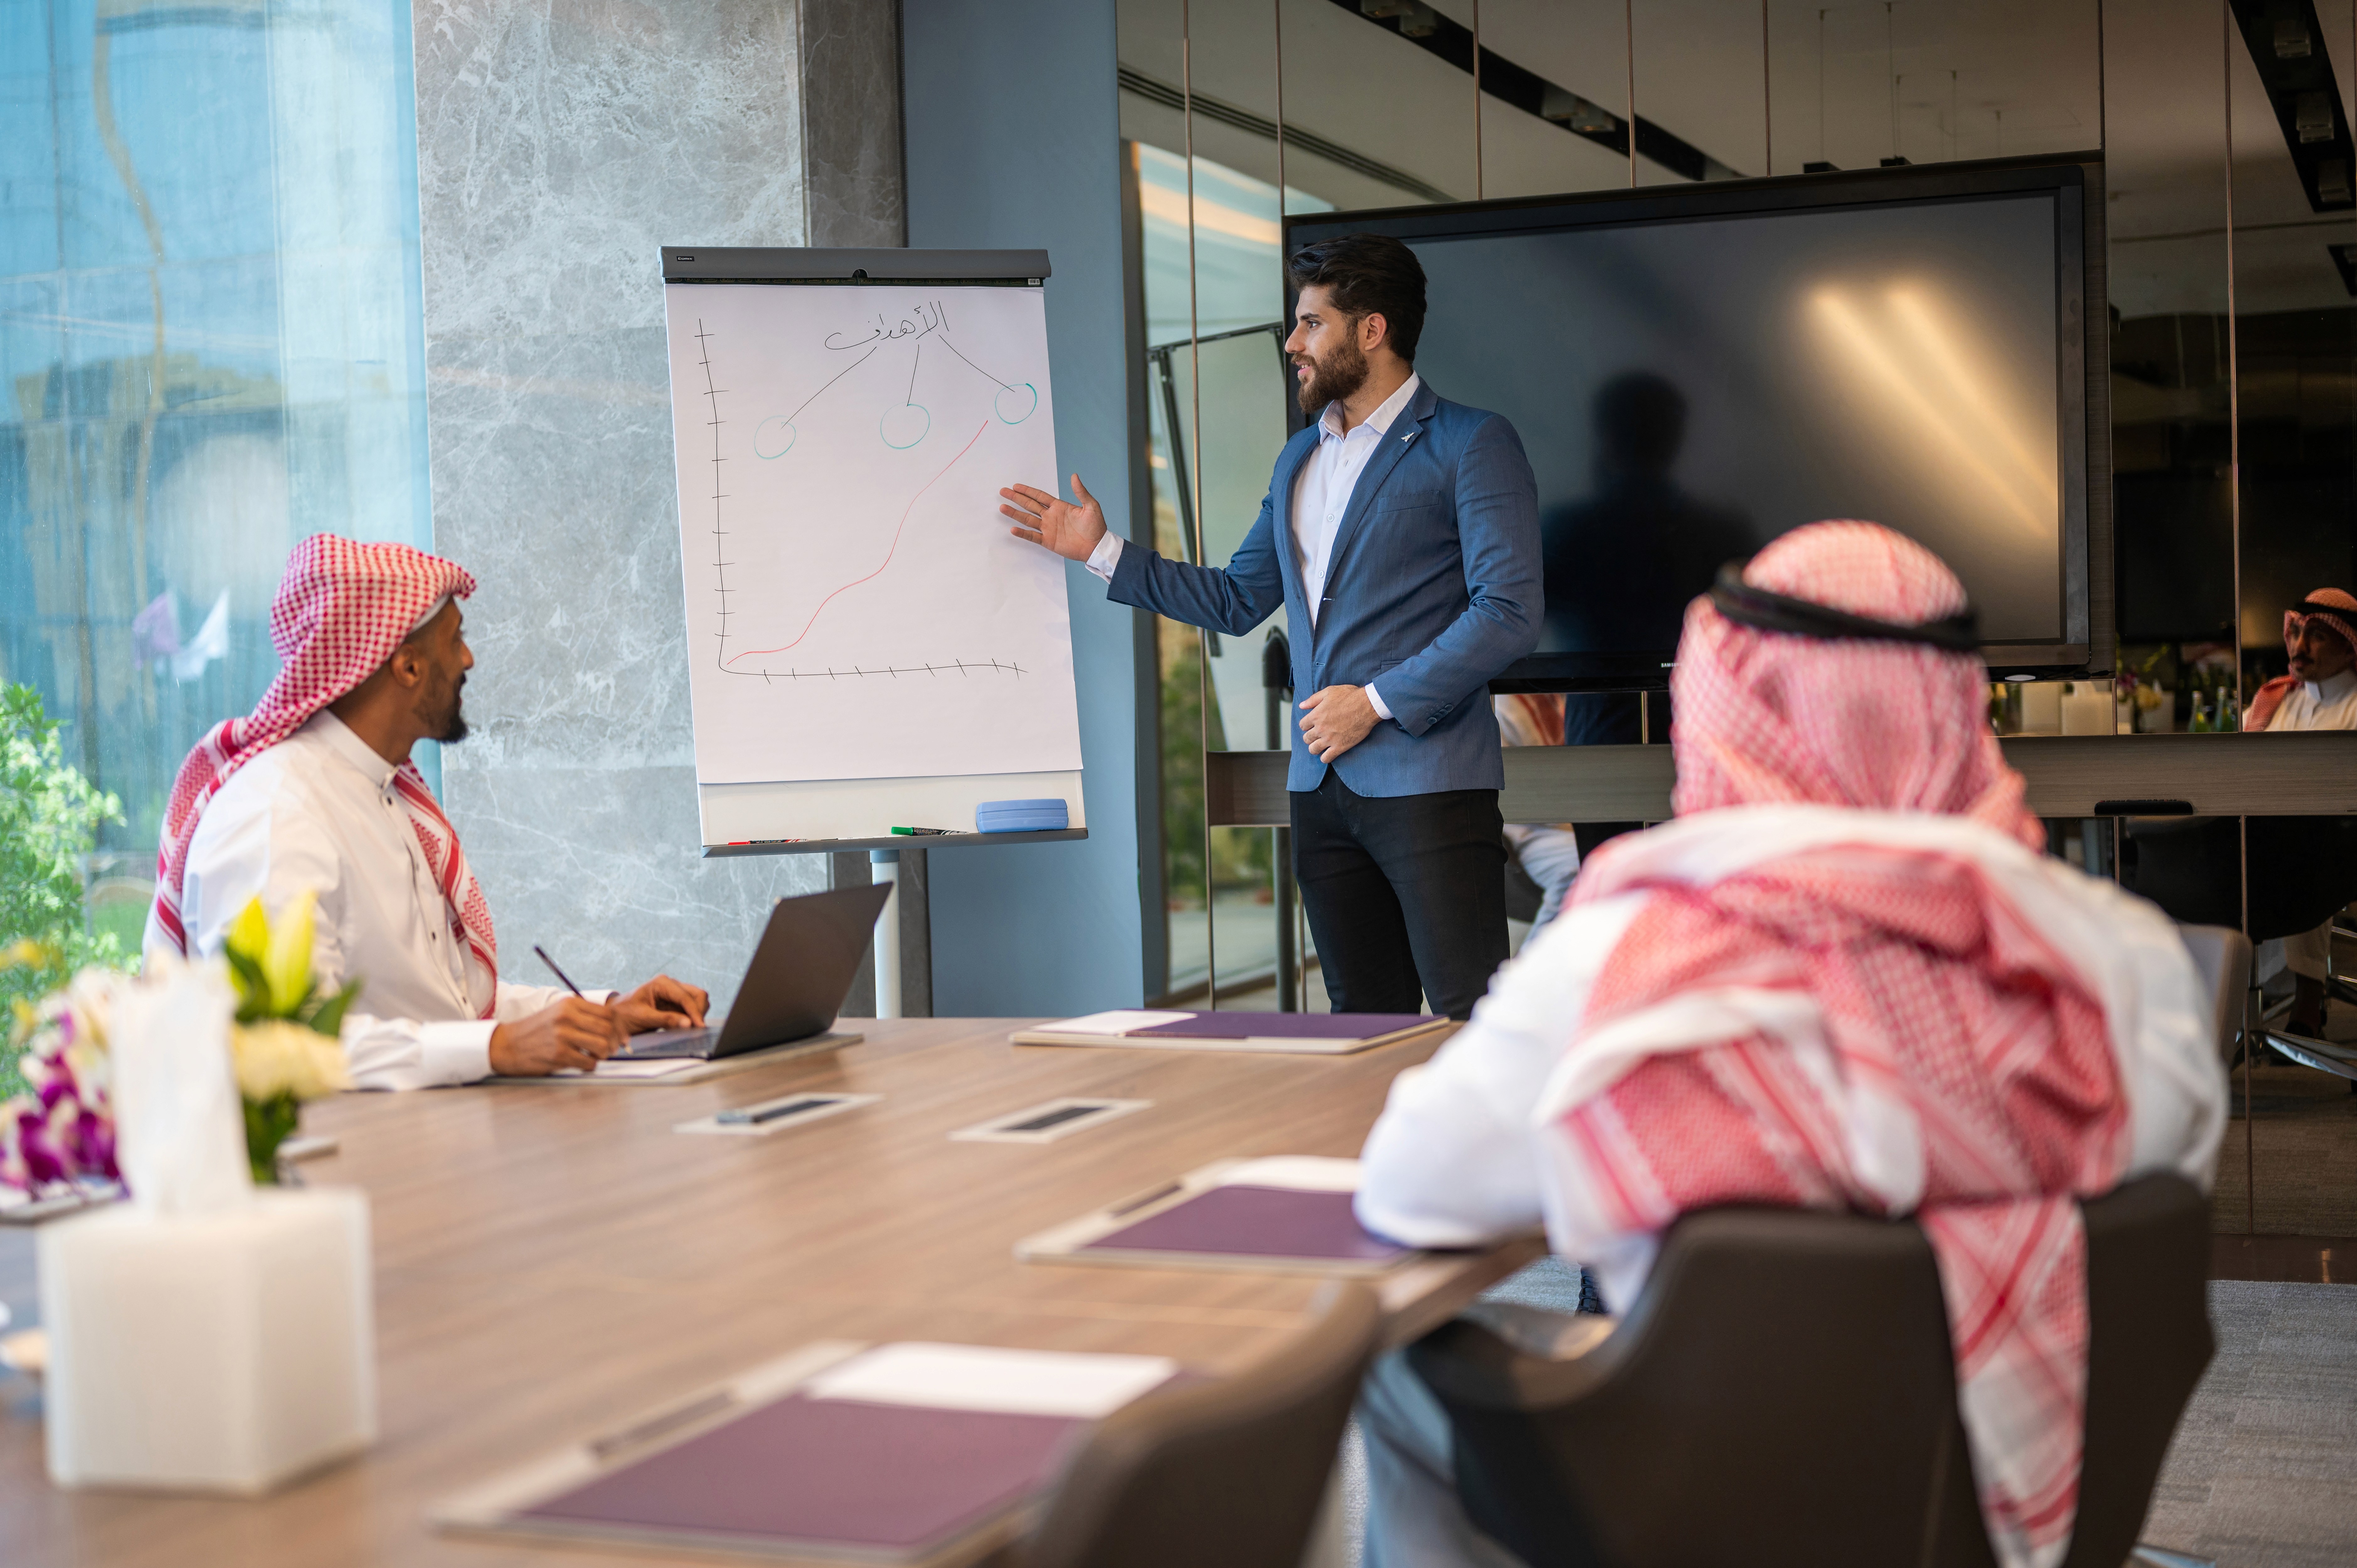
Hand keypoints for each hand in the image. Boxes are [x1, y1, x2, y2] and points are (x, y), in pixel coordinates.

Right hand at [488, 996, 627, 1075]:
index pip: (607, 1013)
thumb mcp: (558, 1013)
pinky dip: (589, 1066)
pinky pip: (589, 1063)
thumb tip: (614, 1029)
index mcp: (570, 1004)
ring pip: (601, 1046)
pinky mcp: (559, 1054)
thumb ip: (583, 1016)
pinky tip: (581, 1063)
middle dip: (612, 1042)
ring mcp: (563, 1036)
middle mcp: (567, 1017)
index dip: (617, 1027)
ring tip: (594, 1056)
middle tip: (608, 1049)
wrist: (507, 1045)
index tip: (618, 1036)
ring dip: (602, 1055)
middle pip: (607, 1029)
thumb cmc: (536, 1031)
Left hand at [615, 974, 709, 1033]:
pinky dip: (693, 1017)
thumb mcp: (643, 1018)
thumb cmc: (624, 1014)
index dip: (694, 1012)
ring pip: (698, 1000)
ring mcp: (674, 993)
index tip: (699, 1026)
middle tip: (696, 1028)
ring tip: (690, 1028)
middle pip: (697, 994)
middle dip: (698, 1011)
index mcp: (661, 983)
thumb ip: (666, 1020)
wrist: (615, 1017)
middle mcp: (670, 985)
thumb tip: (688, 1023)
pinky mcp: (675, 1003)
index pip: (685, 997)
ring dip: (697, 1014)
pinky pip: (691, 1008)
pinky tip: (685, 1026)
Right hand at [999, 474, 1107, 561]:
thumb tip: (1074, 476)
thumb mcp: (1091, 506)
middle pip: (1029, 505)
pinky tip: (1013, 529)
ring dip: (1015, 514)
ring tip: (1002, 507)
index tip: (1016, 486)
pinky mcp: (1048, 541)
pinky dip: (1023, 533)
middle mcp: (1051, 516)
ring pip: (1028, 519)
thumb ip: (1081, 492)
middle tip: (1003, 492)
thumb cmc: (1096, 527)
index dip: (1027, 491)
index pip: (1039, 496)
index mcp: (1059, 506)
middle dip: (1016, 498)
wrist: (1096, 546)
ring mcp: (1048, 529)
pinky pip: (1033, 536)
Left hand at [1299, 685, 1380, 762]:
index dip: (1307, 725)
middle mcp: (1320, 729)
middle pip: (1306, 738)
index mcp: (1316, 715)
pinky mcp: (1340, 747)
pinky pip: (1326, 758)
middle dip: (1310, 736)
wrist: (1368, 705)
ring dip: (1315, 747)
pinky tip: (1328, 753)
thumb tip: (1301, 705)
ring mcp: (1329, 739)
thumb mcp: (1329, 692)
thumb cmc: (1350, 696)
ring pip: (1313, 749)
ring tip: (1320, 745)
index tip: (1312, 725)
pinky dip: (1325, 758)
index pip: (1302, 725)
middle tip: (1317, 735)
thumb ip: (1313, 699)